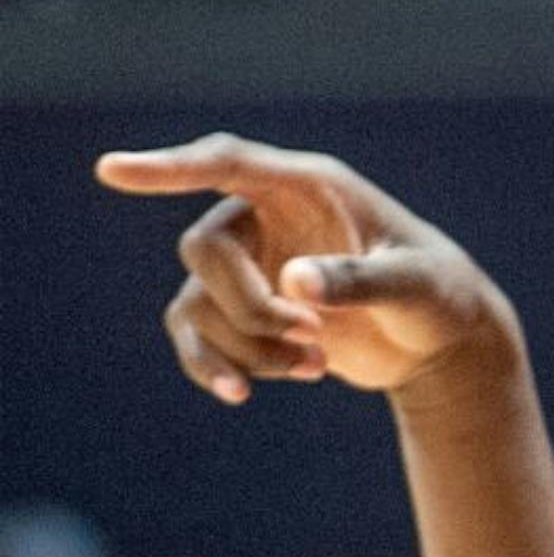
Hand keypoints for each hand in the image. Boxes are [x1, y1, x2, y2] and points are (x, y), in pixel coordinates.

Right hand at [96, 133, 515, 401]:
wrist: (439, 343)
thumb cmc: (439, 296)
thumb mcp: (416, 286)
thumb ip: (361, 280)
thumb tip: (294, 284)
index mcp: (311, 187)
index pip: (227, 162)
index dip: (169, 167)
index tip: (111, 171)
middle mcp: (268, 216)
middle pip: (204, 248)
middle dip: (248, 305)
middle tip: (311, 336)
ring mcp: (251, 263)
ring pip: (199, 301)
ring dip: (247, 345)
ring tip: (313, 365)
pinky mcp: (244, 309)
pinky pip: (193, 334)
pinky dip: (216, 367)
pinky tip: (244, 394)